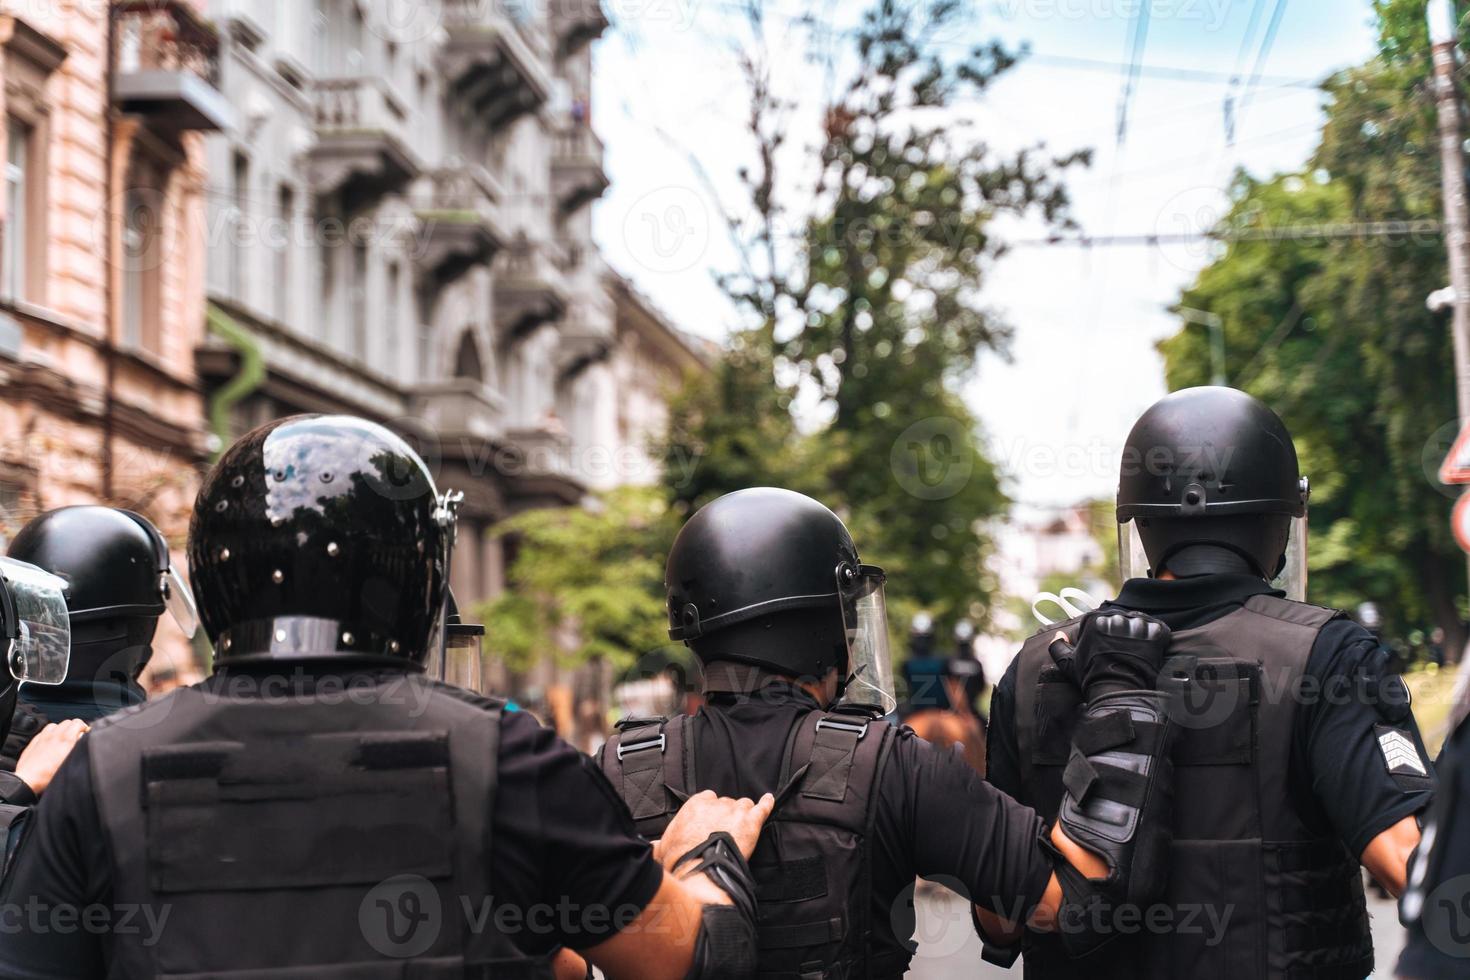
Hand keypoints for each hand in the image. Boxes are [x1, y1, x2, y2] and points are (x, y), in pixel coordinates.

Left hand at [15, 719, 87, 796]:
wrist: (29, 779)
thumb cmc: (50, 775)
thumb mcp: (72, 761)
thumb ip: (79, 746)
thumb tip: (83, 737)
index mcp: (66, 739)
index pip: (78, 722)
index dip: (83, 728)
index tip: (84, 735)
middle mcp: (54, 735)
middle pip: (67, 722)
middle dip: (73, 728)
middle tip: (74, 738)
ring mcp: (43, 737)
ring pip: (55, 725)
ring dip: (61, 730)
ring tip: (62, 740)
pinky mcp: (34, 741)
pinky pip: (44, 731)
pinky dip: (50, 734)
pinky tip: (50, 743)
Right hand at [655, 790, 773, 873]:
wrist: (700, 872)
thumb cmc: (680, 861)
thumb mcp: (662, 850)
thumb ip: (658, 844)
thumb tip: (650, 846)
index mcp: (694, 805)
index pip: (708, 799)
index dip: (712, 811)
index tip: (712, 822)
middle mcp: (715, 804)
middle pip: (727, 803)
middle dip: (728, 815)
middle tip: (726, 832)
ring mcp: (735, 811)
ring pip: (744, 805)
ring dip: (744, 814)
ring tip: (743, 827)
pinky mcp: (751, 822)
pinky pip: (763, 807)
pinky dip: (767, 804)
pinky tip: (769, 800)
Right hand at [1050, 610, 1170, 699]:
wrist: (1118, 693)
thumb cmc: (1092, 679)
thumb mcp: (1068, 664)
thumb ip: (1058, 646)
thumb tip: (1059, 633)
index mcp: (1094, 619)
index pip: (1101, 619)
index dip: (1104, 634)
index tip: (1106, 649)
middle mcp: (1116, 617)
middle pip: (1121, 619)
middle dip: (1122, 633)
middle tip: (1124, 652)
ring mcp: (1137, 625)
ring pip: (1140, 623)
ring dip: (1140, 634)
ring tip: (1137, 653)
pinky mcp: (1156, 633)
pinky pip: (1159, 629)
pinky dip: (1157, 638)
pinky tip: (1151, 651)